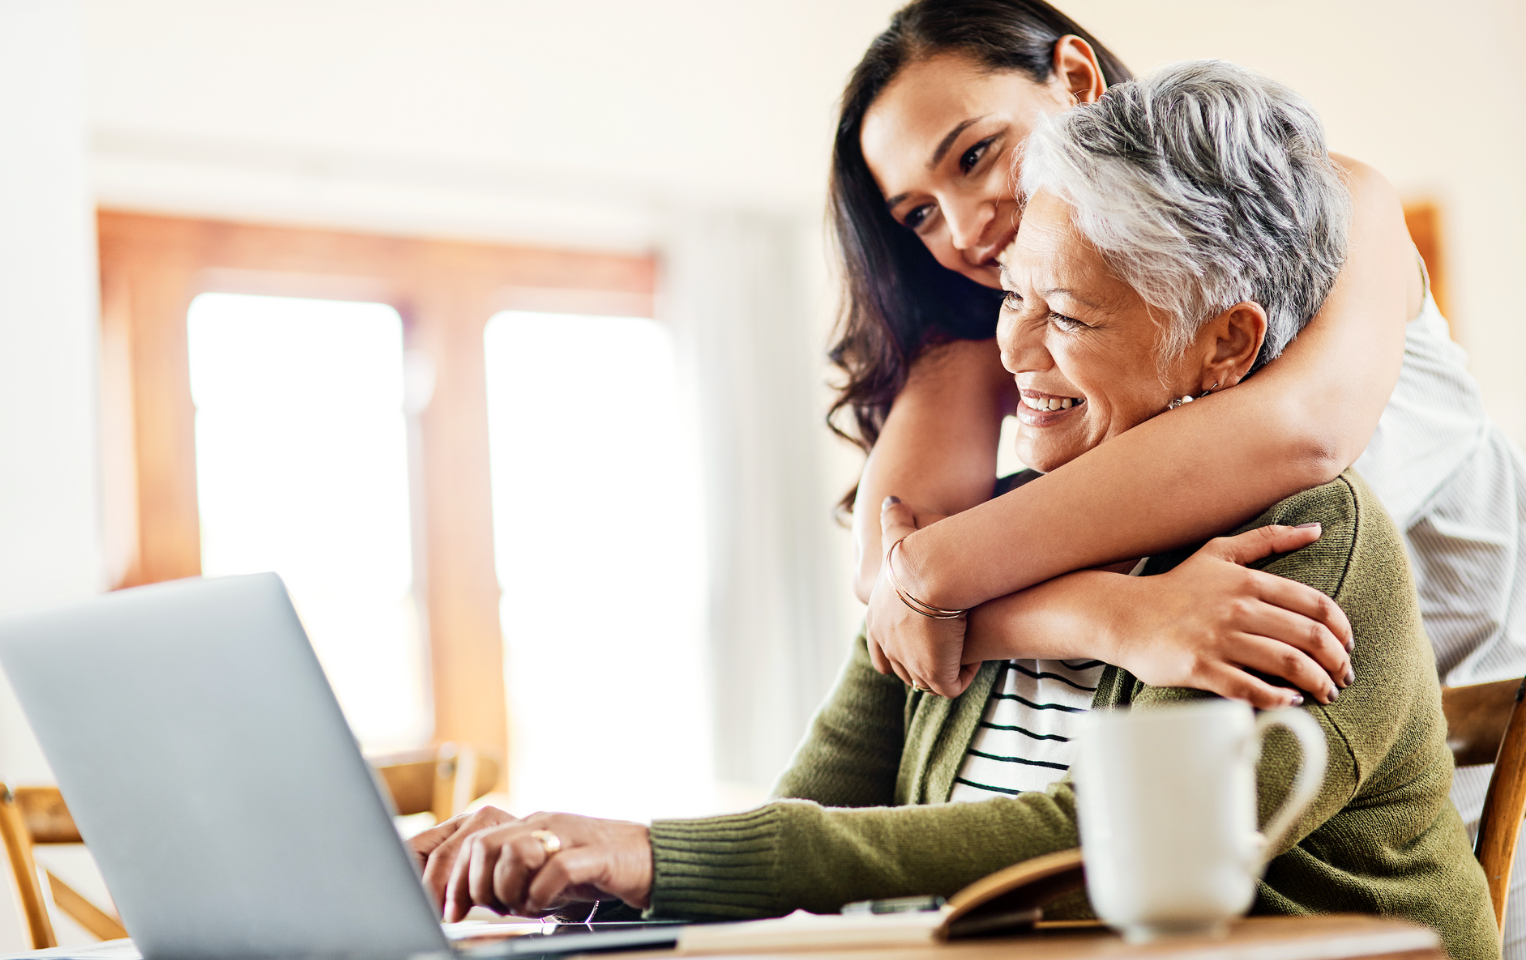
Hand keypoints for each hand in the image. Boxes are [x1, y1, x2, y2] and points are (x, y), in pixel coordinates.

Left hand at [423, 809, 653, 920]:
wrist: (653, 858)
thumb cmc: (595, 869)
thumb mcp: (544, 871)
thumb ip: (510, 876)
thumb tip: (468, 899)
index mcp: (527, 826)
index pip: (471, 841)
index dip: (452, 879)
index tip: (450, 912)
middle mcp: (543, 824)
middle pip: (483, 845)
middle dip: (477, 887)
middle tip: (494, 911)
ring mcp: (569, 835)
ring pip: (514, 853)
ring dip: (510, 890)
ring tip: (526, 907)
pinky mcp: (595, 855)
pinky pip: (556, 870)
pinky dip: (543, 895)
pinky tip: (549, 906)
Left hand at [865, 497, 980, 697]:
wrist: (930, 572)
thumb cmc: (917, 551)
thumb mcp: (900, 535)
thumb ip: (894, 519)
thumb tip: (892, 499)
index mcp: (876, 621)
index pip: (881, 651)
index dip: (901, 649)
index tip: (923, 640)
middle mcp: (888, 646)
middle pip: (903, 670)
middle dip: (925, 663)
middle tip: (948, 650)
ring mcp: (909, 664)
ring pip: (927, 681)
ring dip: (945, 669)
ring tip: (965, 653)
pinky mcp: (934, 674)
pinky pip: (951, 685)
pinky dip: (964, 674)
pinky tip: (977, 657)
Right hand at [1100, 523, 1353, 706]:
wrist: (1124, 615)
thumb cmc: (1176, 587)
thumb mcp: (1220, 552)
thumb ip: (1269, 539)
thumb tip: (1316, 529)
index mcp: (1248, 581)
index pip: (1315, 605)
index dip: (1341, 630)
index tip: (1347, 646)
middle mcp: (1238, 609)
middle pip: (1309, 638)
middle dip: (1337, 662)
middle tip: (1342, 677)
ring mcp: (1218, 639)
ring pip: (1287, 664)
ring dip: (1317, 683)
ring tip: (1325, 694)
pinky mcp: (1200, 667)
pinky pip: (1250, 688)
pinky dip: (1278, 699)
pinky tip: (1289, 701)